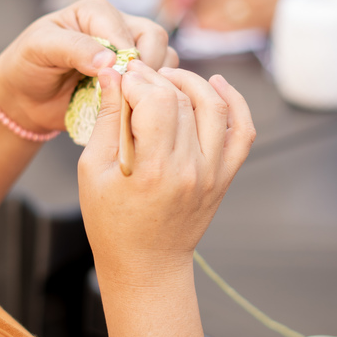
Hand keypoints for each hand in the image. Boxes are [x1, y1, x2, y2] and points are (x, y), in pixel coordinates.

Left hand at [0, 0, 177, 133]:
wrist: (25, 97)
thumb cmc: (28, 65)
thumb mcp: (40, 49)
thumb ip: (74, 48)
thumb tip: (110, 61)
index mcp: (96, 12)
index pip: (126, 28)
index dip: (125, 55)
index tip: (113, 81)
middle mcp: (119, 27)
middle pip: (155, 39)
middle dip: (146, 67)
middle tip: (127, 93)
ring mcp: (130, 53)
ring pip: (165, 59)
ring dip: (153, 82)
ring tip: (127, 101)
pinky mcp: (135, 78)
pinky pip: (159, 82)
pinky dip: (152, 95)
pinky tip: (132, 107)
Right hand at [79, 63, 254, 282]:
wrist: (147, 263)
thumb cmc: (112, 222)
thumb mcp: (94, 170)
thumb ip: (106, 119)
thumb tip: (112, 73)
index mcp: (154, 170)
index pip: (157, 101)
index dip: (138, 80)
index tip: (122, 77)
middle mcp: (191, 169)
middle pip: (182, 100)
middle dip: (157, 79)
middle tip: (137, 78)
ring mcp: (214, 173)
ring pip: (215, 106)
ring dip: (192, 82)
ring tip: (168, 78)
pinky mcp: (225, 176)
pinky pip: (242, 131)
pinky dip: (235, 102)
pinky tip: (216, 85)